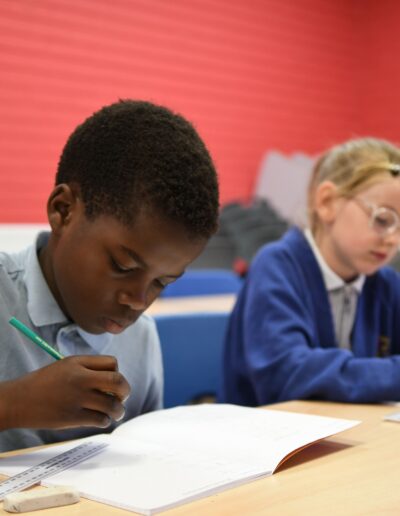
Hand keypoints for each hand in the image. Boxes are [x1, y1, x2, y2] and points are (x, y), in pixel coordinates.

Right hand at [0, 355, 130, 429]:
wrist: (18, 401)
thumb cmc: (45, 383)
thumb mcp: (66, 366)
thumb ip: (90, 368)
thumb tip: (115, 380)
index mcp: (79, 363)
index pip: (112, 363)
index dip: (117, 372)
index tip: (111, 381)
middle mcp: (80, 379)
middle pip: (118, 382)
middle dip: (125, 391)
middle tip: (122, 397)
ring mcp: (78, 399)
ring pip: (113, 405)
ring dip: (119, 410)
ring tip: (116, 412)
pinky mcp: (73, 417)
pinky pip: (101, 420)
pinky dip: (105, 420)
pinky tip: (100, 419)